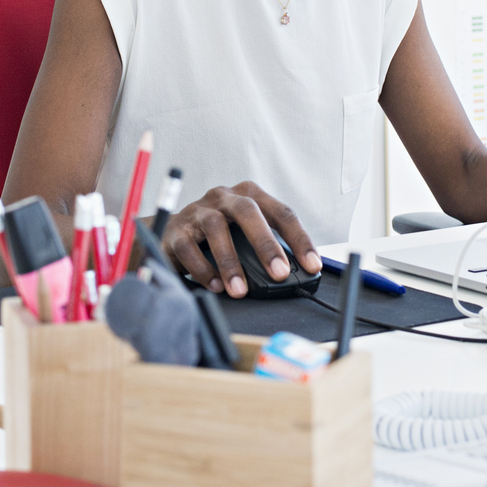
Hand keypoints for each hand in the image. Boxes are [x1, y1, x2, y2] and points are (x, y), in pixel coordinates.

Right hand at [160, 182, 322, 297]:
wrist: (173, 232)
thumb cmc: (219, 234)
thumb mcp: (245, 233)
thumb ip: (265, 248)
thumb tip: (291, 276)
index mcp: (249, 195)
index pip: (281, 212)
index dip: (299, 239)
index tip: (313, 266)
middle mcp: (224, 197)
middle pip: (248, 211)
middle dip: (266, 244)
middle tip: (279, 273)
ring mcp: (198, 210)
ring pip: (216, 228)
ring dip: (230, 261)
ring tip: (240, 290)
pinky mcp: (177, 228)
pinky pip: (188, 247)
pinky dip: (203, 269)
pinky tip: (214, 286)